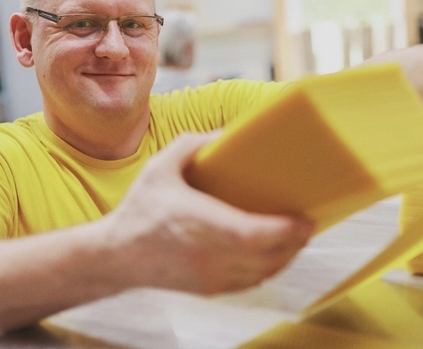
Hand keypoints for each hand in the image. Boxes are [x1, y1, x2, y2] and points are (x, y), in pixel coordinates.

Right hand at [104, 132, 314, 293]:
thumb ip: (192, 145)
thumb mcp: (160, 167)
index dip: (285, 231)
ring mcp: (208, 276)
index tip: (305, 219)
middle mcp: (205, 254)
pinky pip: (250, 283)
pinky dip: (267, 270)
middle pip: (266, 257)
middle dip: (294, 243)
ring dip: (285, 258)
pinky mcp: (208, 289)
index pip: (251, 234)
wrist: (115, 256)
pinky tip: (273, 254)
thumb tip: (227, 134)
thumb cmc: (139, 210)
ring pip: (262, 274)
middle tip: (307, 223)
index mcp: (195, 222)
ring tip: (295, 237)